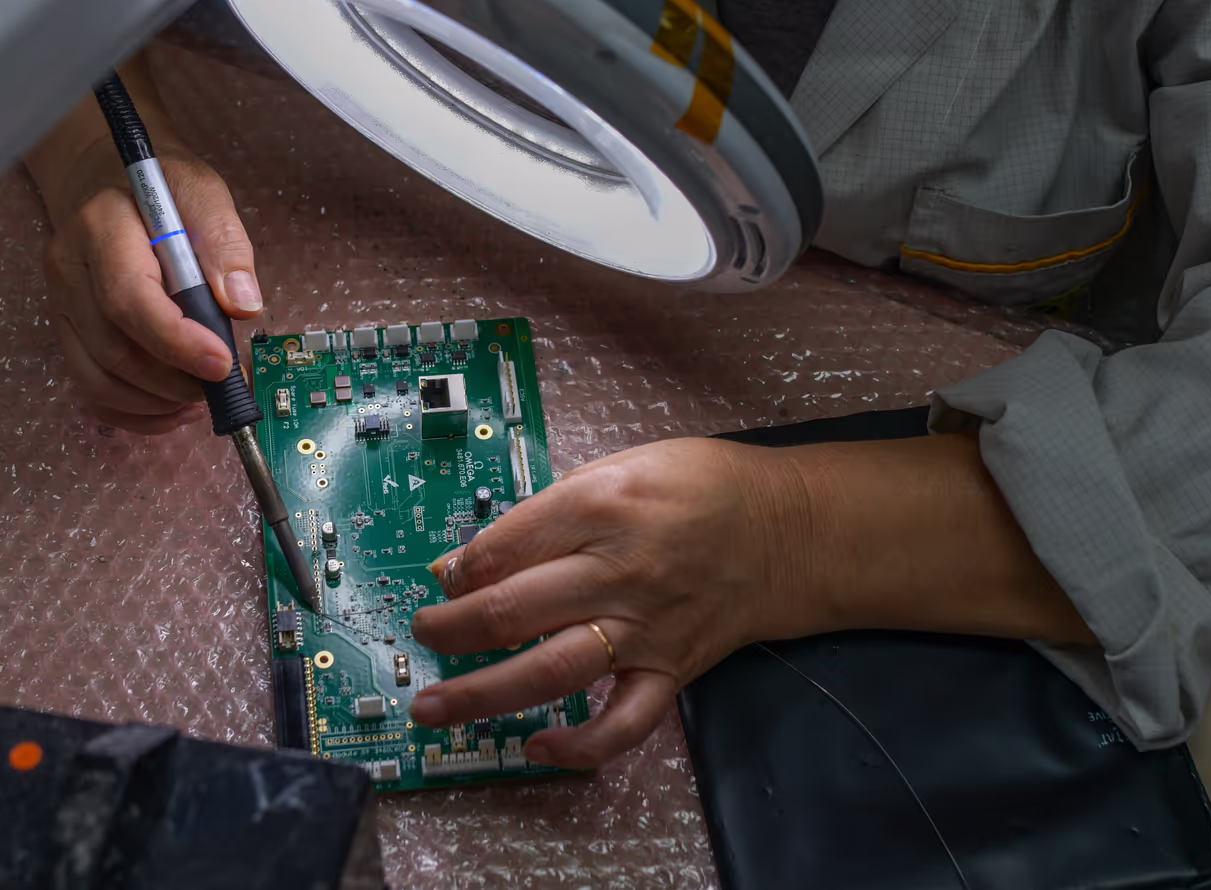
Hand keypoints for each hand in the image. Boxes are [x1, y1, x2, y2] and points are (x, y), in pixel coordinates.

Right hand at [41, 141, 262, 432]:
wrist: (105, 179)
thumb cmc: (161, 189)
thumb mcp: (203, 194)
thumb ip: (225, 244)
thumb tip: (242, 304)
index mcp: (100, 226)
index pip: (129, 299)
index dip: (176, 341)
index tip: (221, 363)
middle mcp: (69, 269)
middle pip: (114, 347)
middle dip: (175, 379)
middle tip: (223, 381)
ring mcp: (62, 304)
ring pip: (99, 378)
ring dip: (157, 401)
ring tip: (203, 394)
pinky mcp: (67, 330)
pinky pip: (92, 388)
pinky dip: (136, 410)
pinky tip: (174, 405)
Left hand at [406, 433, 1094, 768]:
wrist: (787, 528)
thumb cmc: (698, 485)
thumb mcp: (622, 465)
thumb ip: (551, 509)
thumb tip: (477, 555)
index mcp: (602, 504)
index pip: (506, 543)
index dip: (460, 566)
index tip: (442, 578)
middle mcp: (619, 568)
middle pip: (513, 609)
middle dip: (451, 629)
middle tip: (423, 635)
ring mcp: (645, 626)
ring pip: (550, 668)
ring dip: (483, 693)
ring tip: (433, 705)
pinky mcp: (670, 668)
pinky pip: (623, 721)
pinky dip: (579, 744)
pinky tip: (537, 744)